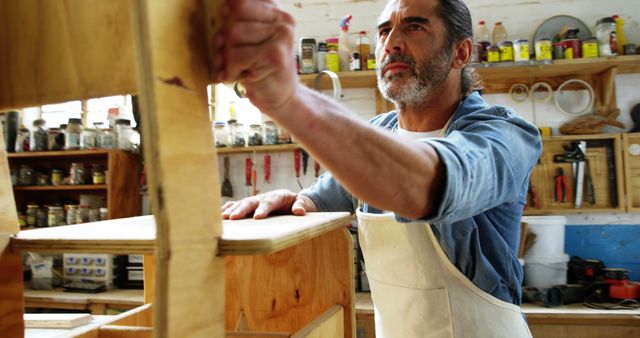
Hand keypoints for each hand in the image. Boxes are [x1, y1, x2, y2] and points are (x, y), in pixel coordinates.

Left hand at [213, 0, 299, 114]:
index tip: (227, 22)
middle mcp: (283, 22)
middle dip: (225, 39)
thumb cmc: (261, 69)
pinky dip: (230, 71)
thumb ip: (241, 22)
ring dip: (226, 56)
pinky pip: (235, 56)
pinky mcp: (275, 56)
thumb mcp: (252, 40)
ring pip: (232, 35)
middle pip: (234, 16)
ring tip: (235, 67)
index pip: (242, 0)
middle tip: (230, 54)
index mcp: (278, 14)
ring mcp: (281, 38)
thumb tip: (224, 7)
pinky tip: (237, 77)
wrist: (281, 99)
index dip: (228, 10)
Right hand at [221, 189, 316, 219]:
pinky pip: (237, 205)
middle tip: (233, 218)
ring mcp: (255, 200)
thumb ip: (301, 206)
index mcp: (277, 196)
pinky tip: (219, 215)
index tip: (257, 217)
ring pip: (241, 203)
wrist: (292, 199)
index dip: (263, 209)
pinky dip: (228, 208)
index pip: (269, 202)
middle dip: (241, 210)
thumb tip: (299, 211)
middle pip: (251, 202)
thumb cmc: (297, 203)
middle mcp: (263, 197)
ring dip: (232, 210)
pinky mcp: (250, 204)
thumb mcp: (303, 203)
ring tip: (222, 218)